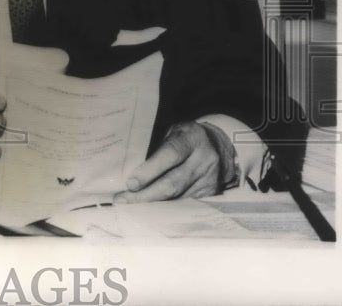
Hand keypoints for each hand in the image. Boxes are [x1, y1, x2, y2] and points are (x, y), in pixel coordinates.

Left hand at [114, 121, 232, 203]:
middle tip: (123, 200)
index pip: (170, 154)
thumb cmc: (186, 137)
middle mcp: (204, 160)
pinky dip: (165, 208)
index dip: (150, 170)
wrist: (219, 146)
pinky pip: (184, 204)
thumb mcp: (172, 131)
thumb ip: (156, 147)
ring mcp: (209, 180)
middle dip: (145, 195)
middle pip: (172, 183)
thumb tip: (130, 168)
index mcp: (192, 139)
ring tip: (129, 206)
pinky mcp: (211, 194)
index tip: (131, 183)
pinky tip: (149, 210)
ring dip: (152, 204)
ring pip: (177, 198)